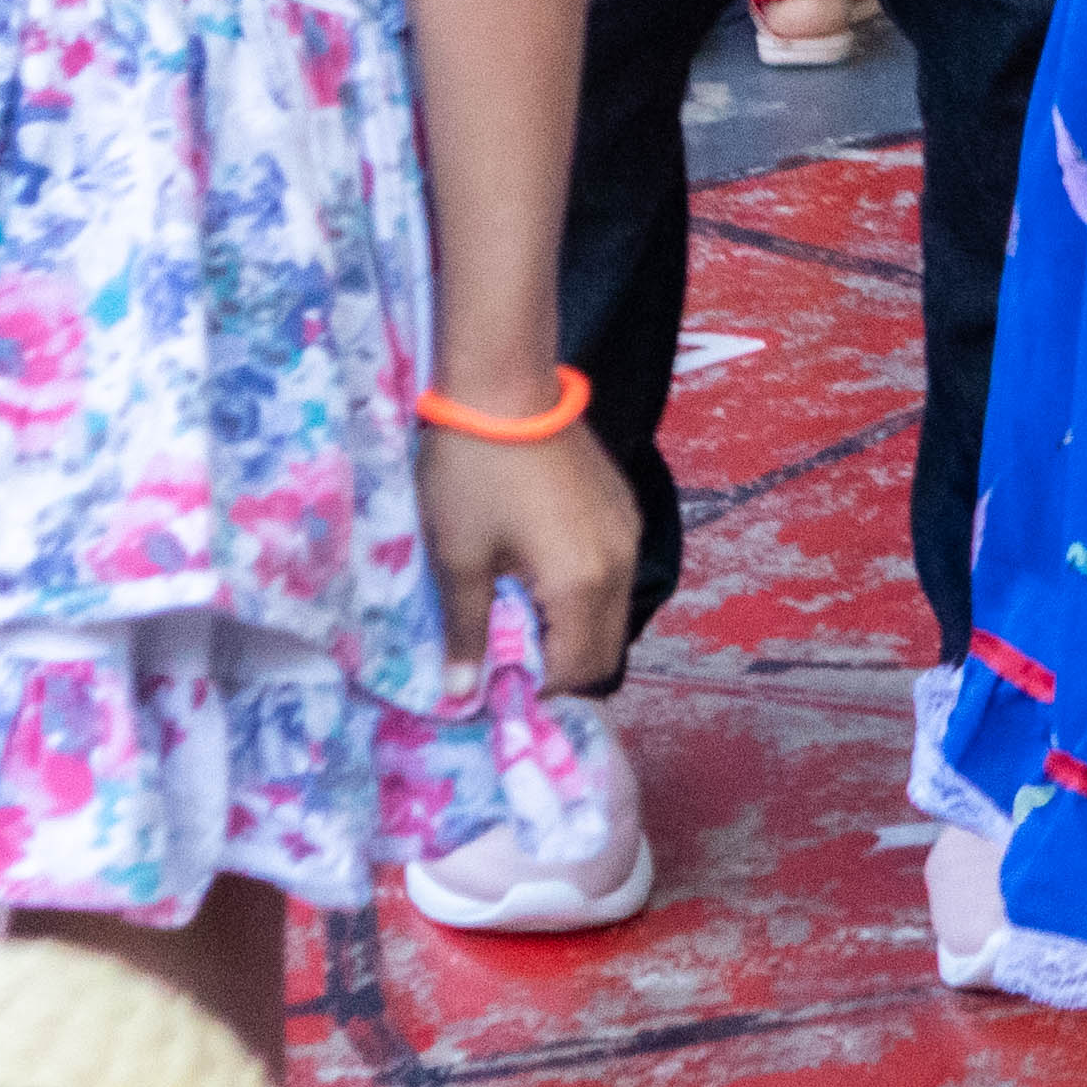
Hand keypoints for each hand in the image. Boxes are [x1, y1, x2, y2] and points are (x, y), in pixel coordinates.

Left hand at [419, 419, 642, 687]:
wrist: (506, 390)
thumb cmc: (474, 476)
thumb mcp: (458, 559)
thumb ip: (467, 632)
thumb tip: (460, 696)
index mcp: (581, 583)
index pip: (576, 669)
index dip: (535, 688)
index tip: (492, 680)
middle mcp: (619, 564)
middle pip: (606, 648)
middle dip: (561, 666)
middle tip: (508, 657)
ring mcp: (629, 533)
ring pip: (614, 612)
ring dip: (575, 630)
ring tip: (522, 615)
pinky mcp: (625, 508)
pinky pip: (615, 573)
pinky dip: (586, 593)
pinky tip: (543, 572)